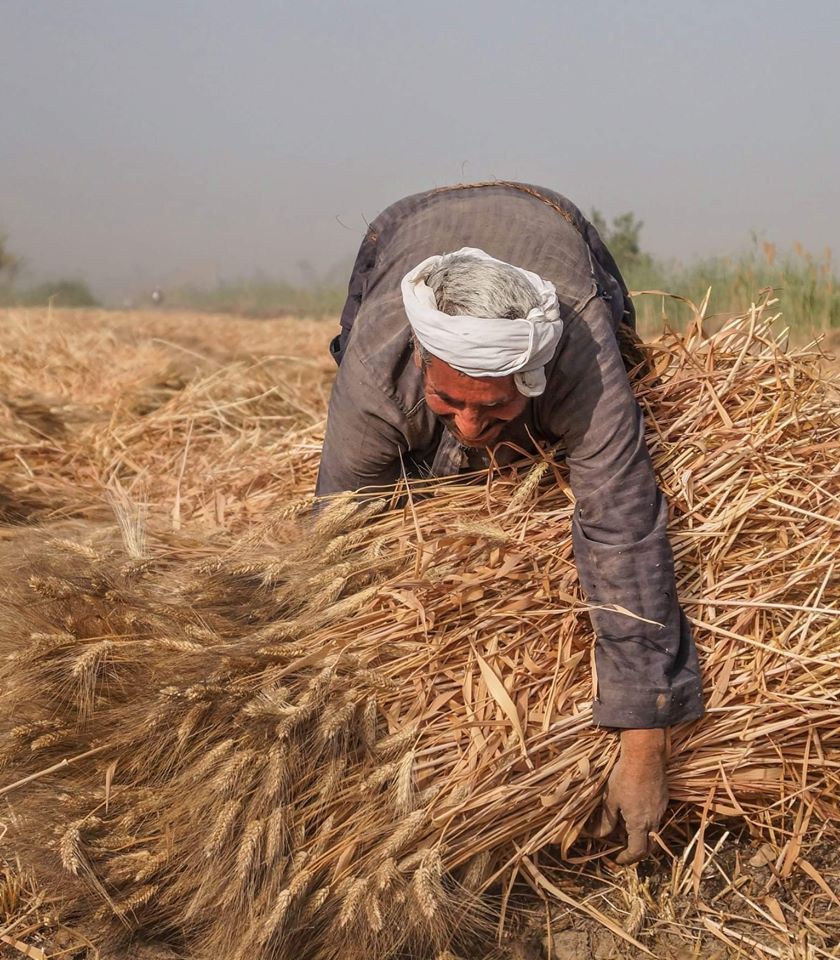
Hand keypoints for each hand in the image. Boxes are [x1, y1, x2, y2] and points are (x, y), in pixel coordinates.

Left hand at [592, 728, 667, 864]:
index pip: (637, 851)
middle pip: (649, 845)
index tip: (618, 858)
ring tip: (626, 828)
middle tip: (624, 849)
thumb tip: (598, 835)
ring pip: (654, 830)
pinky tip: (636, 810)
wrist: (646, 755)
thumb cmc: (625, 777)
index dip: (627, 858)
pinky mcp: (664, 798)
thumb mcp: (611, 800)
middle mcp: (654, 820)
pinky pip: (656, 816)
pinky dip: (646, 821)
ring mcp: (661, 809)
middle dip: (637, 851)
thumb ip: (606, 820)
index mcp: (640, 824)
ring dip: (642, 835)